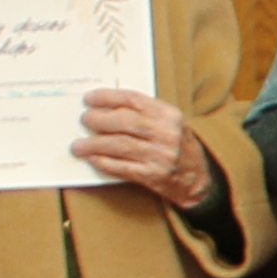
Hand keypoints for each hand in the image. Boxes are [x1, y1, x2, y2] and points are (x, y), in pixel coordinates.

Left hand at [74, 88, 212, 206]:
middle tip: (84, 120)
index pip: (133, 100)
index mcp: (169, 115)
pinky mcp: (153, 176)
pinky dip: (104, 162)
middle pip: (124, 122)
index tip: (89, 99)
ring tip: (78, 145)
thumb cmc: (178, 146)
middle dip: (98, 120)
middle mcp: (166, 134)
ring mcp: (160, 156)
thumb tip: (105, 108)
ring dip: (94, 144)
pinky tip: (93, 159)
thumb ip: (144, 114)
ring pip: (119, 145)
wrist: (198, 179)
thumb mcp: (170, 124)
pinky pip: (122, 167)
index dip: (108, 97)